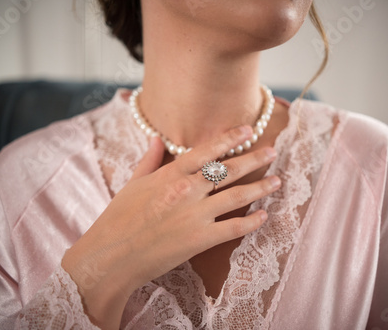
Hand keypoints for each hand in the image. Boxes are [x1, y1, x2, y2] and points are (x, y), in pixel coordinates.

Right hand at [61, 125, 280, 328]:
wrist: (111, 256)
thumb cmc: (118, 219)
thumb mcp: (133, 184)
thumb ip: (149, 160)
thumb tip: (157, 138)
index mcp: (170, 174)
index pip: (207, 151)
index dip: (230, 139)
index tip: (248, 130)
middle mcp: (186, 190)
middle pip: (228, 170)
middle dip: (254, 158)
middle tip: (272, 150)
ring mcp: (194, 215)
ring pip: (237, 196)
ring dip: (260, 187)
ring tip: (277, 180)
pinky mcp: (199, 240)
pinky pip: (233, 229)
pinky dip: (251, 222)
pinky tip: (264, 216)